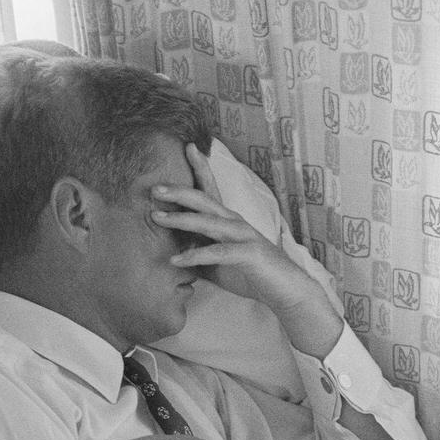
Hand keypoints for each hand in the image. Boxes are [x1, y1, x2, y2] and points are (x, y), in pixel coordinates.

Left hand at [151, 144, 341, 358]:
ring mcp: (244, 236)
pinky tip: (175, 260)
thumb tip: (168, 253)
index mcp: (228, 221)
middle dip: (179, 192)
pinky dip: (195, 255)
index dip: (200, 168)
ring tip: (156, 218)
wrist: (285, 292)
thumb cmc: (250, 275)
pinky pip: (217, 252)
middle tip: (154, 187)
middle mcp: (236, 222)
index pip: (211, 190)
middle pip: (205, 200)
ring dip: (181, 219)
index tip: (188, 147)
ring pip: (209, 222)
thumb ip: (196, 254)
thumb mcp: (215, 264)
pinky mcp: (249, 254)